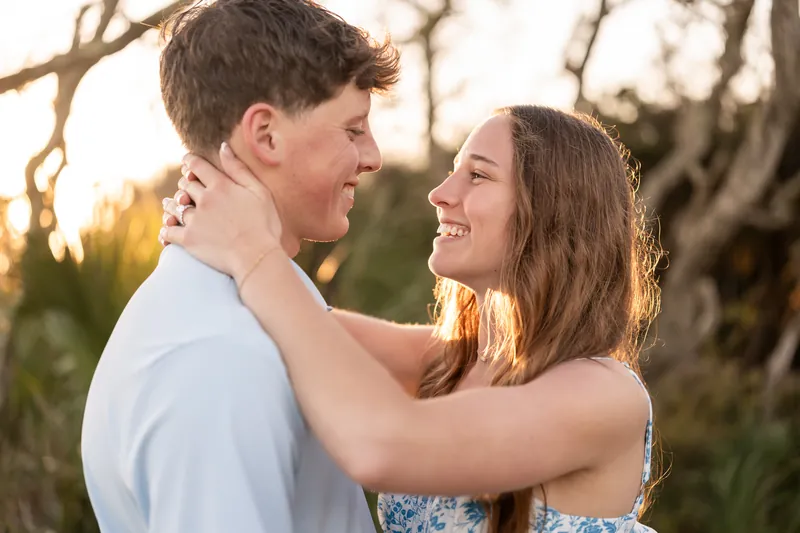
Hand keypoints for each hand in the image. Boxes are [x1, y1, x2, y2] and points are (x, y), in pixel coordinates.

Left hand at [160, 142, 284, 284]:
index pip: (197, 166)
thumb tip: (222, 146)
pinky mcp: (189, 239)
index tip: (186, 161)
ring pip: (173, 207)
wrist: (257, 257)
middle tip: (186, 188)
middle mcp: (204, 199)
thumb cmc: (264, 225)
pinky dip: (166, 230)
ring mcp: (195, 219)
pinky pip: (169, 231)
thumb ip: (239, 169)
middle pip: (185, 185)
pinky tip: (167, 231)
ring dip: (172, 205)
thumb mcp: (260, 192)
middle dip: (185, 184)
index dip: (189, 161)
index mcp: (221, 186)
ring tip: (171, 207)